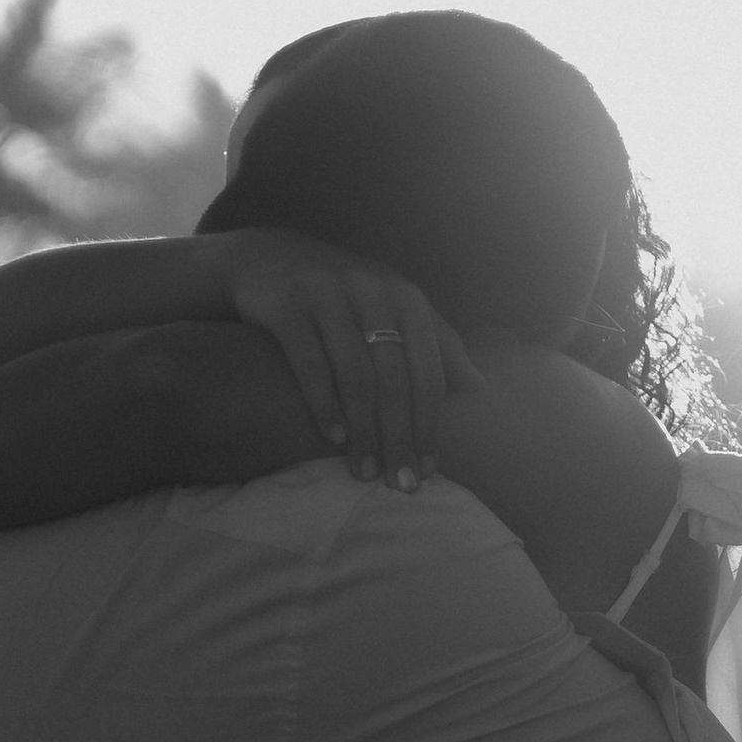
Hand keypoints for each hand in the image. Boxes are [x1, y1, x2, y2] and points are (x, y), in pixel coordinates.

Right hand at [206, 227, 478, 487]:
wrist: (263, 258)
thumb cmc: (339, 293)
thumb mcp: (391, 306)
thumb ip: (435, 340)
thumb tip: (479, 387)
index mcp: (404, 295)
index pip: (427, 370)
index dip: (431, 424)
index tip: (429, 470)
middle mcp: (370, 291)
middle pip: (394, 377)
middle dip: (399, 437)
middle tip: (399, 483)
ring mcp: (326, 295)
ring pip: (356, 374)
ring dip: (364, 430)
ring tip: (364, 471)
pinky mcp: (285, 305)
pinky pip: (309, 362)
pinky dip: (325, 404)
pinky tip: (334, 438)